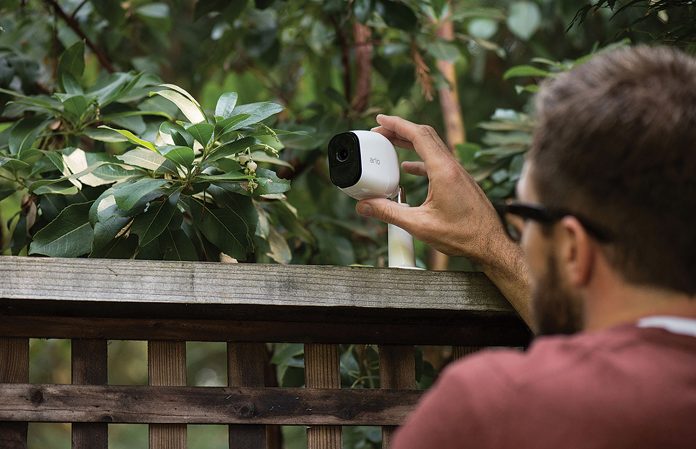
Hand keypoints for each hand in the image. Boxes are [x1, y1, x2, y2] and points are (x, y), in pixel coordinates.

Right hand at [357, 114, 501, 263]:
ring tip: (390, 145)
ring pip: (432, 147)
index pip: (418, 135)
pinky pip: (437, 162)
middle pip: (424, 135)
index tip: (380, 119)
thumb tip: (365, 205)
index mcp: (443, 171)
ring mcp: (458, 173)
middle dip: (400, 129)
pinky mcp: (460, 182)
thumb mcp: (419, 225)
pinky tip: (409, 169)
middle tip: (380, 130)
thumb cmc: (463, 236)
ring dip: (410, 143)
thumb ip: (389, 213)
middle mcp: (452, 167)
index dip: (396, 124)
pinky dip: (420, 160)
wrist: (491, 244)